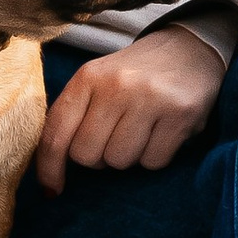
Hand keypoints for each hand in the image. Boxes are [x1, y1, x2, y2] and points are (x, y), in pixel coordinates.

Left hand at [34, 28, 226, 194]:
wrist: (188, 48)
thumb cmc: (135, 74)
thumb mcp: (98, 81)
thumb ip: (74, 115)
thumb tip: (50, 166)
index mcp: (88, 77)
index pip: (56, 132)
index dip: (49, 166)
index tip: (51, 189)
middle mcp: (116, 86)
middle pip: (87, 154)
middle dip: (98, 158)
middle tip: (114, 138)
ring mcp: (149, 99)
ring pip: (119, 161)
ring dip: (128, 157)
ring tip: (140, 131)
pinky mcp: (180, 114)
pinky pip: (153, 162)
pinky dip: (155, 156)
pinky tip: (161, 133)